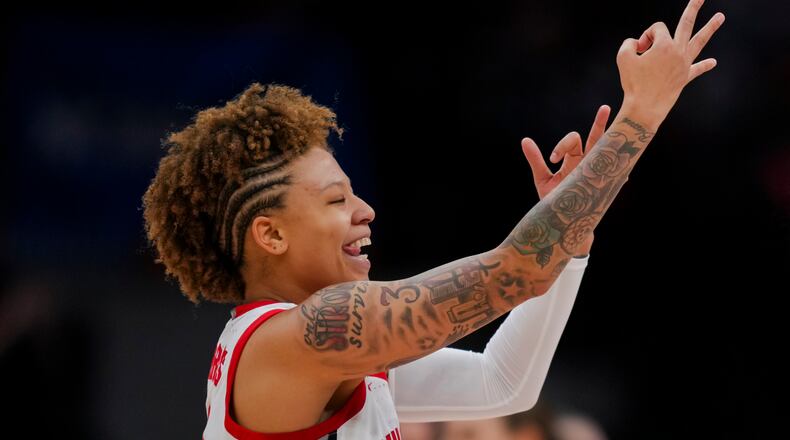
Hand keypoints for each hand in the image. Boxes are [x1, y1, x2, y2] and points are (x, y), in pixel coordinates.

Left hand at [520, 104, 611, 254]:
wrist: (559, 224)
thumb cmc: (552, 200)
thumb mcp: (542, 179)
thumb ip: (536, 160)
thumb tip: (525, 140)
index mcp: (573, 159)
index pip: (573, 140)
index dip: (563, 144)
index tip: (554, 158)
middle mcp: (588, 165)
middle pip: (596, 140)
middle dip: (600, 124)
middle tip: (605, 108)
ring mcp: (597, 176)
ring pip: (607, 155)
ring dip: (614, 142)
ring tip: (624, 130)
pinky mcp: (601, 192)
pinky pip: (613, 181)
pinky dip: (619, 176)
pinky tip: (626, 172)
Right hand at [616, 0, 724, 125]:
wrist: (645, 108)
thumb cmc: (633, 83)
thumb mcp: (623, 58)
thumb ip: (628, 43)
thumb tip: (636, 43)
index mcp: (664, 45)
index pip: (656, 29)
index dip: (645, 36)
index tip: (638, 49)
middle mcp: (678, 51)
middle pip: (687, 24)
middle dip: (693, 8)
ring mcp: (684, 64)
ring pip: (699, 42)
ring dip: (710, 28)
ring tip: (721, 17)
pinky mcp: (685, 77)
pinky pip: (697, 69)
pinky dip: (704, 65)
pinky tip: (713, 62)